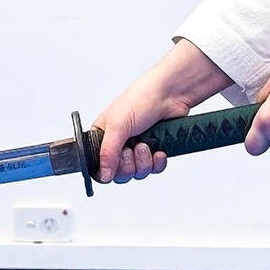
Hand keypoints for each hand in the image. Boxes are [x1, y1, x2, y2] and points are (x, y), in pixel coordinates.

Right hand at [92, 40, 232, 183]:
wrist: (171, 94)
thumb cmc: (141, 99)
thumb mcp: (117, 126)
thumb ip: (107, 153)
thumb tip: (102, 175)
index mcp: (103, 136)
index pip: (98, 165)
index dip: (107, 170)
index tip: (115, 165)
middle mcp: (119, 144)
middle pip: (119, 174)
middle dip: (128, 165)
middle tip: (132, 149)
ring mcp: (137, 148)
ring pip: (137, 173)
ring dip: (143, 162)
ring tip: (146, 144)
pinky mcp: (154, 151)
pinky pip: (154, 170)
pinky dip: (157, 163)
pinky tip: (159, 151)